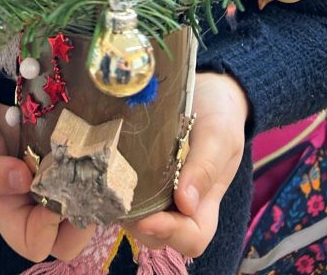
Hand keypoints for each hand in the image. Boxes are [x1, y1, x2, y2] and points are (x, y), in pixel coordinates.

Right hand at [0, 97, 93, 261]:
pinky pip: (79, 165)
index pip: (36, 242)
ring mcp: (46, 178)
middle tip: (90, 181)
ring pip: (81, 198)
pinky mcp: (55, 153)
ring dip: (91, 182)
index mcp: (7, 212)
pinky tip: (86, 132)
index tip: (54, 198)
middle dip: (86, 214)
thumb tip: (22, 180)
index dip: (50, 230)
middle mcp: (31, 201)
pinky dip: (88, 155)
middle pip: (68, 232)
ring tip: (90, 153)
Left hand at [125, 72, 247, 258]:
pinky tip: (106, 167)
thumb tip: (186, 204)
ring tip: (110, 182)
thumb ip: (205, 167)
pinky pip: (127, 192)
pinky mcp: (141, 173)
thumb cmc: (219, 114)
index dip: (171, 233)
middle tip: (120, 197)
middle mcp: (180, 204)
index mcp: (206, 203)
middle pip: (159, 234)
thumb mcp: (219, 135)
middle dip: (139, 223)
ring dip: (124, 207)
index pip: (192, 237)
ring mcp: (158, 190)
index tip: (148, 218)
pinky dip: (116, 187)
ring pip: (138, 216)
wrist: (208, 88)